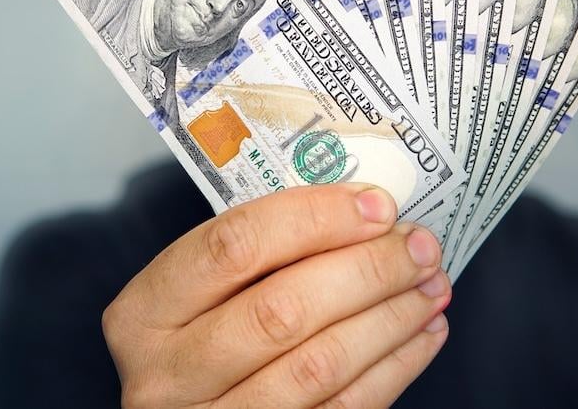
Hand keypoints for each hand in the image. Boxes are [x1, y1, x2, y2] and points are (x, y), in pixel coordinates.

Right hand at [102, 182, 451, 407]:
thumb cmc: (206, 334)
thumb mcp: (204, 291)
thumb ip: (264, 252)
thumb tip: (366, 209)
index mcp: (146, 310)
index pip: (234, 245)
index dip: (315, 219)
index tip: (377, 204)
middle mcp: (168, 374)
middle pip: (283, 309)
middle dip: (367, 270)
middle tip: (419, 245)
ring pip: (320, 366)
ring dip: (391, 318)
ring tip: (431, 284)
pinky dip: (395, 367)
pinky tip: (421, 332)